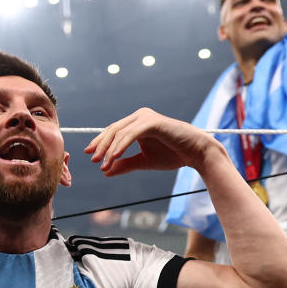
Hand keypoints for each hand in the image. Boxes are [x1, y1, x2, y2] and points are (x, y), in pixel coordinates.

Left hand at [86, 108, 221, 176]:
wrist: (196, 153)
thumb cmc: (173, 155)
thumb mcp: (144, 161)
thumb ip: (125, 164)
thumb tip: (106, 171)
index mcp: (136, 123)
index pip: (113, 131)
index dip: (100, 142)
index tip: (90, 154)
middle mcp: (139, 116)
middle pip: (113, 129)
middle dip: (101, 145)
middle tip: (93, 160)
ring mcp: (146, 117)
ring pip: (120, 132)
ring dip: (109, 149)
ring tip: (103, 163)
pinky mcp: (152, 122)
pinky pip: (131, 134)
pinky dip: (121, 145)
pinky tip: (114, 156)